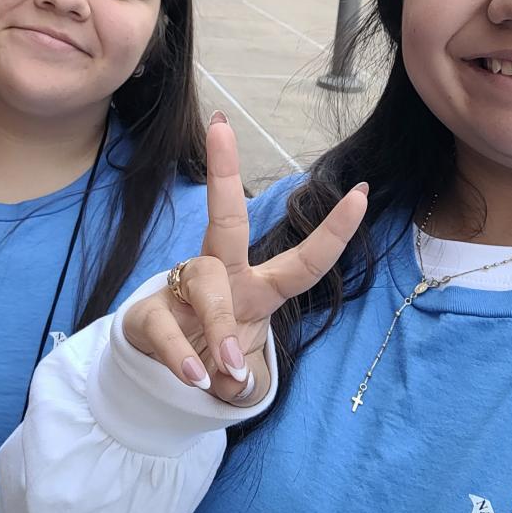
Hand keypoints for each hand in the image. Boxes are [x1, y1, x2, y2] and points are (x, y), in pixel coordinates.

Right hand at [123, 112, 367, 404]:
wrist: (157, 371)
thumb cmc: (211, 352)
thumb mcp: (237, 371)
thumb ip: (241, 379)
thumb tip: (235, 384)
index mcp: (257, 286)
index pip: (304, 259)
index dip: (335, 232)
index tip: (362, 192)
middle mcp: (222, 276)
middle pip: (227, 220)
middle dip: (224, 173)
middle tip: (221, 128)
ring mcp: (183, 290)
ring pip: (206, 286)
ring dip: (219, 326)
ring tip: (223, 369)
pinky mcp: (149, 312)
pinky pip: (167, 325)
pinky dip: (183, 354)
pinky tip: (195, 376)